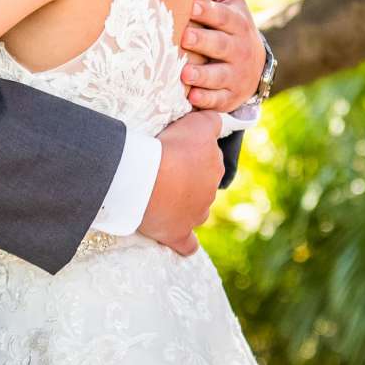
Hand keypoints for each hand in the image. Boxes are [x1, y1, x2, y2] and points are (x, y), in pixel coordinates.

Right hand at [139, 109, 225, 255]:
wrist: (147, 177)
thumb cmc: (170, 147)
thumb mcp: (197, 123)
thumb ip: (211, 120)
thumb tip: (217, 122)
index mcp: (214, 167)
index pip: (209, 160)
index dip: (192, 155)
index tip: (174, 151)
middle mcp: (209, 193)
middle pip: (201, 186)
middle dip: (187, 181)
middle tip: (163, 171)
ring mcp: (195, 216)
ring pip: (195, 211)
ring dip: (183, 206)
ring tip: (160, 197)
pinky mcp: (178, 234)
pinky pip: (187, 244)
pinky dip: (184, 243)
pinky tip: (177, 238)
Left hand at [180, 0, 264, 112]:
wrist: (254, 68)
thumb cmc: (233, 29)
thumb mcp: (232, 4)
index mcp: (237, 24)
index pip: (224, 17)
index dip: (209, 12)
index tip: (192, 6)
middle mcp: (238, 50)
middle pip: (221, 45)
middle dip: (204, 42)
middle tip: (184, 37)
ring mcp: (235, 75)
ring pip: (219, 76)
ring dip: (203, 75)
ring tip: (185, 74)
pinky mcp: (228, 97)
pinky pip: (217, 100)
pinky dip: (205, 100)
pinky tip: (191, 97)